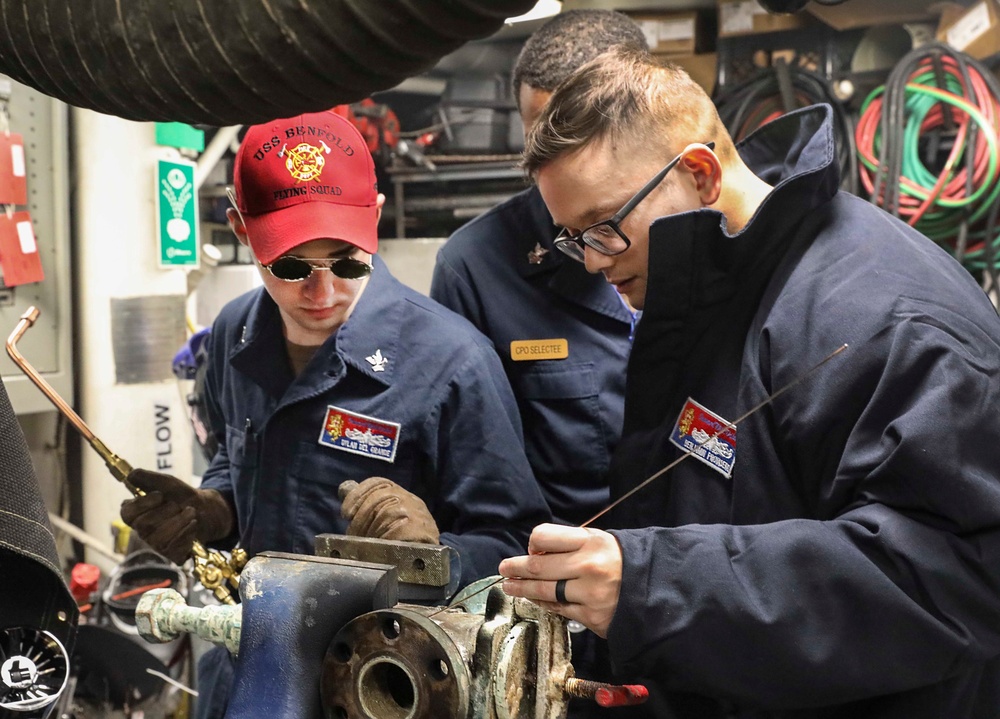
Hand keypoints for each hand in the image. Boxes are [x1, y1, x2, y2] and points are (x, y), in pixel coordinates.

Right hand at [119, 469, 233, 564]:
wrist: (207, 509)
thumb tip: (131, 475)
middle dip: (166, 511)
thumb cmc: (182, 496)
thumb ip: (148, 478)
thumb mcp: (167, 483)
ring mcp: (157, 545)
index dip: (142, 504)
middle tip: (178, 504)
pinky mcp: (172, 555)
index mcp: (138, 514)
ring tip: (190, 512)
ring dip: (179, 521)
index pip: (126, 514)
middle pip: (144, 526)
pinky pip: (173, 549)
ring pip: (159, 539)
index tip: (159, 495)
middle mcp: (144, 531)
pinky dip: (187, 533)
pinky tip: (193, 524)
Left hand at [341, 477, 438, 544]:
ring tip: (367, 544)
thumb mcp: (381, 518)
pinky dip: (386, 539)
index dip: (358, 494)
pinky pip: (399, 530)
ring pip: (388, 512)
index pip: (379, 482)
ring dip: (372, 530)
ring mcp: (419, 514)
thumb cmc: (399, 540)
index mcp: (400, 494)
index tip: (345, 513)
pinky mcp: (423, 530)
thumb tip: (343, 489)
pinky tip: (382, 547)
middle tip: (355, 535)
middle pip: (380, 496)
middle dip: (361, 517)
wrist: (429, 560)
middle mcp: (411, 500)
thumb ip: (364, 505)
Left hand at [498, 523, 622, 637]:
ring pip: (544, 591)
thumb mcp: (600, 541)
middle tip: (504, 569)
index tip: (532, 550)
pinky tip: (536, 599)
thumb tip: (536, 554)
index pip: (544, 536)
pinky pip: (558, 609)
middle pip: (538, 567)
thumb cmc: (623, 561)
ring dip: (522, 589)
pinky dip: (544, 603)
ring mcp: (588, 593)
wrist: (656, 590)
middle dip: (515, 568)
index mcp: (590, 541)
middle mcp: (587, 566)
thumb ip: (571, 544)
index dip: (534, 544)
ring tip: (510, 586)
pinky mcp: (591, 616)